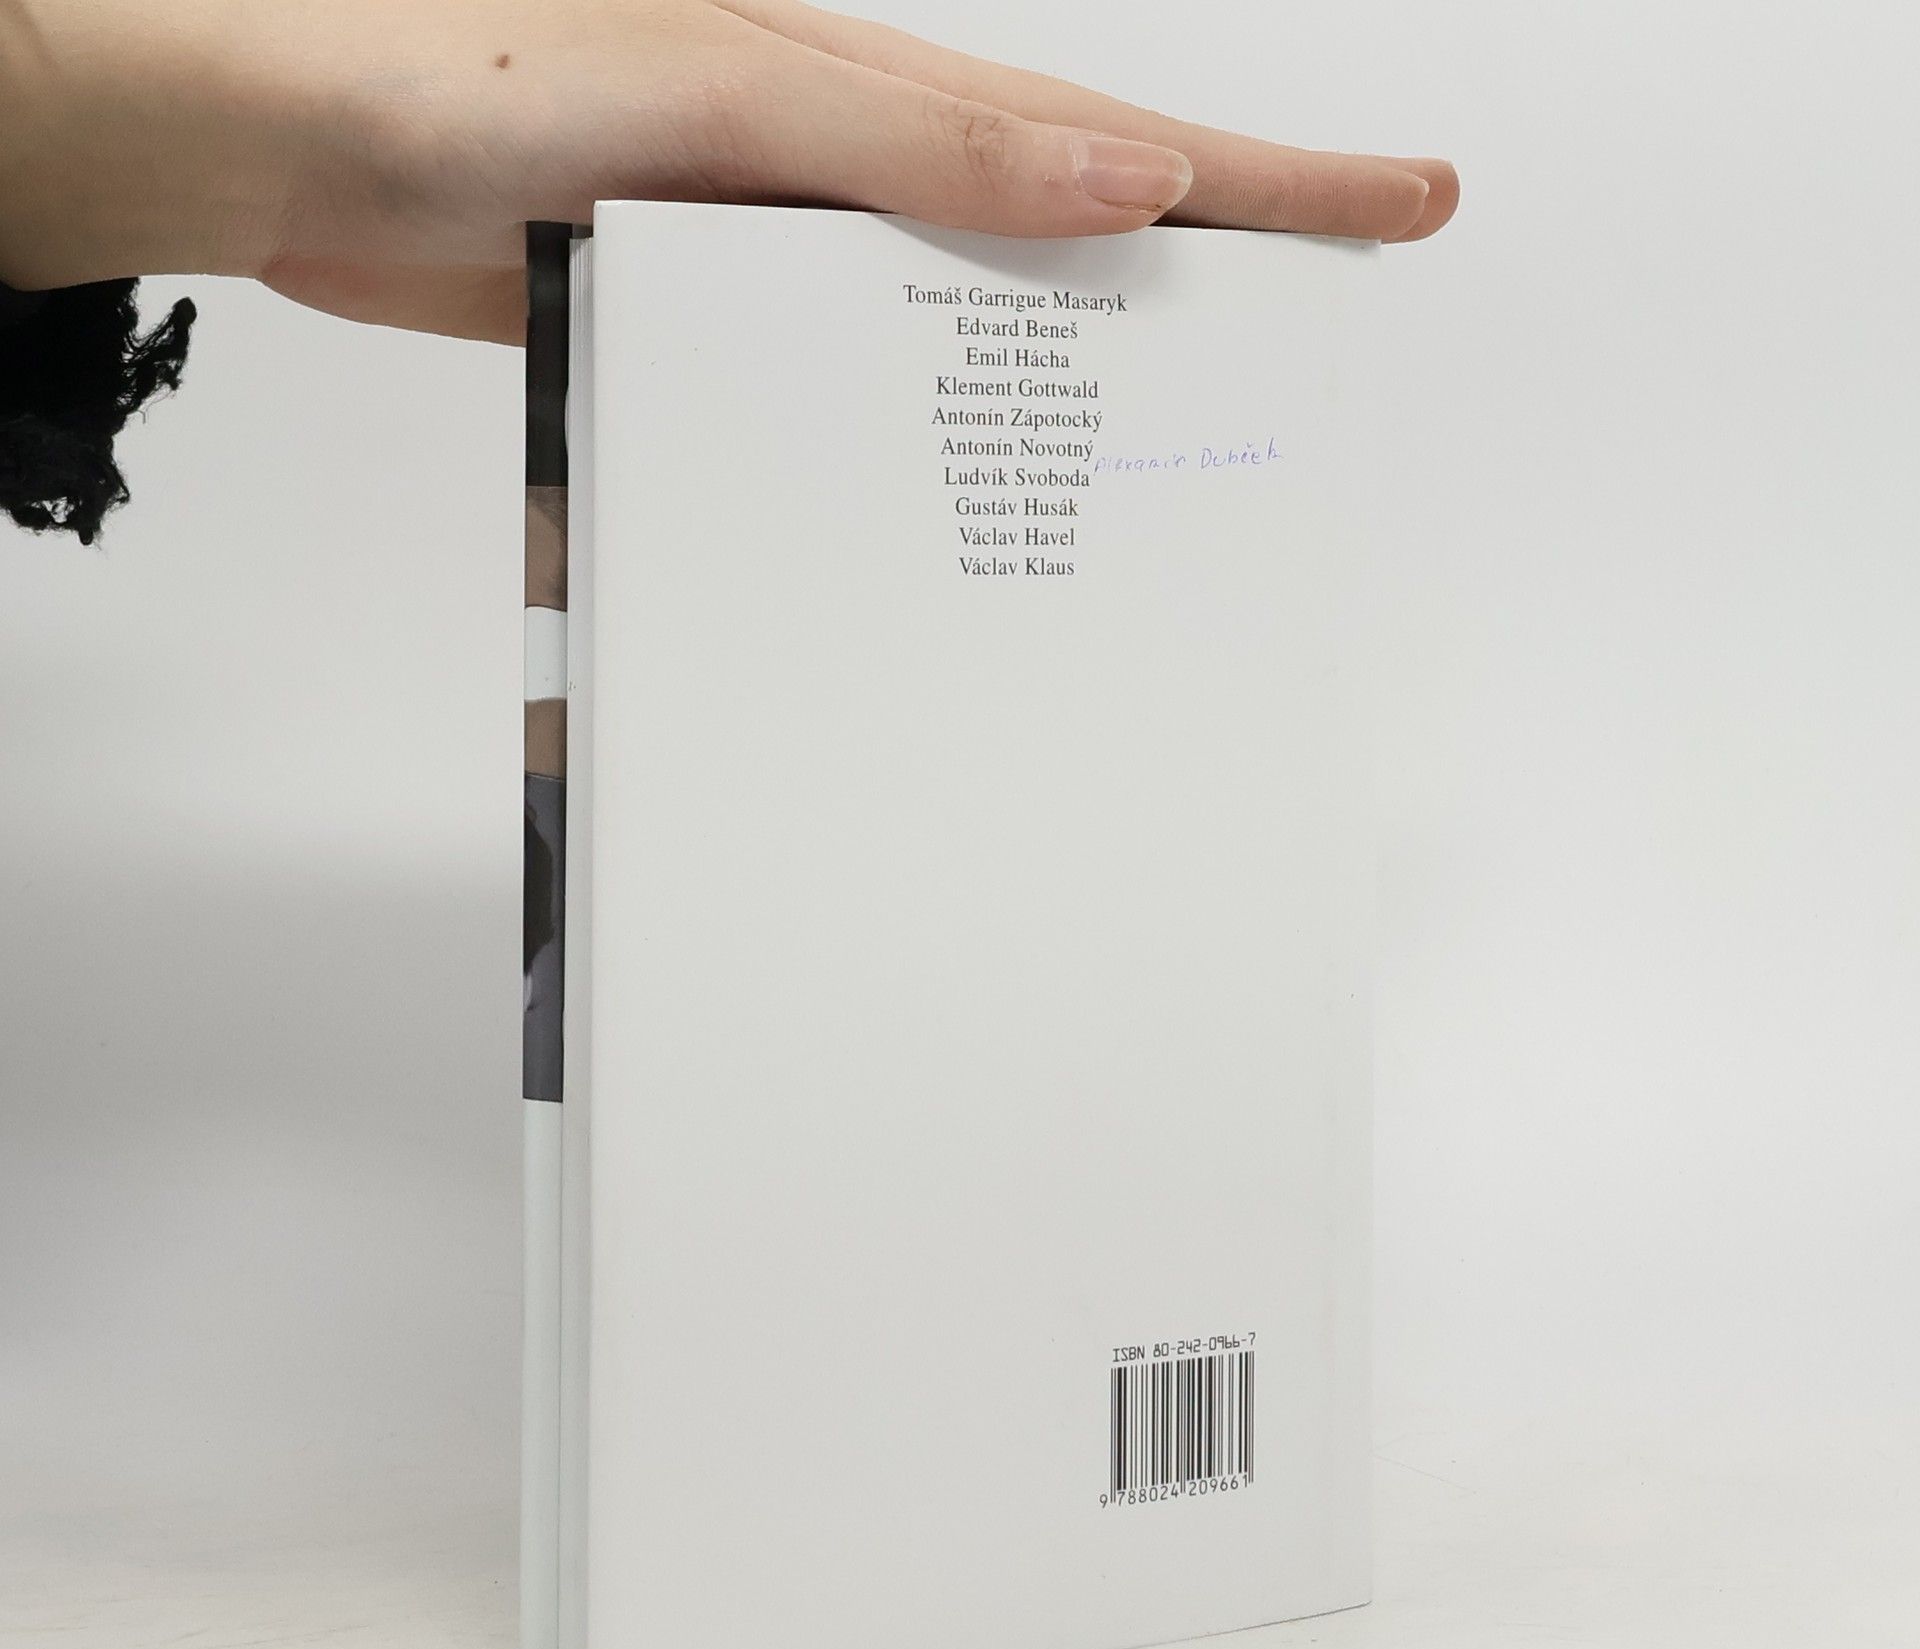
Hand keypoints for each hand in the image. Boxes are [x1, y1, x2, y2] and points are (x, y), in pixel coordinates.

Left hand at [0, 0, 1457, 342]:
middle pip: (1074, 229)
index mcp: (868, 98)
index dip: (1271, 177)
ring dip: (1068, 372)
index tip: (1400, 200)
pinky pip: (843, 385)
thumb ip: (897, 142)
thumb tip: (1103, 187)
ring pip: (964, 322)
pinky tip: (948, 477)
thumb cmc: (456, 75)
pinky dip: (910, 429)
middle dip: (1220, 265)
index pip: (1119, 141)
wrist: (287, 143)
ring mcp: (782, 254)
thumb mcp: (705, 87)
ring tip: (1178, 435)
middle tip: (1337, 306)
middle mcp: (844, 172)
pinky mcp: (711, 322)